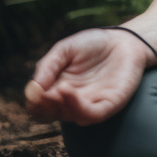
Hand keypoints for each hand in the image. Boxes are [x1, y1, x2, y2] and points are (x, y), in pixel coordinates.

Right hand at [24, 29, 152, 125]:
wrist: (124, 40)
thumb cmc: (93, 44)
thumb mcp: (65, 49)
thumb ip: (48, 66)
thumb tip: (32, 89)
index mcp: (57, 90)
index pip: (38, 106)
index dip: (33, 102)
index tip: (34, 91)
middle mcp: (71, 102)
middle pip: (51, 114)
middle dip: (45, 105)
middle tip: (45, 93)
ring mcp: (90, 104)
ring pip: (70, 116)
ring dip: (61, 106)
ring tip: (59, 89)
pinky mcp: (108, 105)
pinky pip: (91, 115)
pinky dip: (79, 108)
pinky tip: (70, 92)